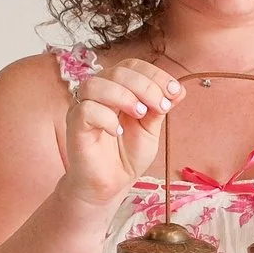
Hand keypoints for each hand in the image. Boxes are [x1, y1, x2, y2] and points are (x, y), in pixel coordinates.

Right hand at [56, 56, 180, 206]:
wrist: (111, 186)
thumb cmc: (126, 156)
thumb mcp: (150, 130)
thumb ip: (159, 108)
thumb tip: (179, 89)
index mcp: (117, 88)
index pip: (133, 66)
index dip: (155, 74)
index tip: (175, 91)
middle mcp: (98, 93)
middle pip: (117, 71)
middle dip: (146, 86)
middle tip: (161, 107)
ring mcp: (83, 107)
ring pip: (95, 84)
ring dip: (124, 96)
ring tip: (141, 114)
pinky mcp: (75, 126)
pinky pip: (85, 110)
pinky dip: (106, 118)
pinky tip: (118, 132)